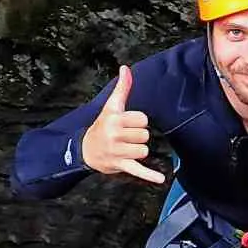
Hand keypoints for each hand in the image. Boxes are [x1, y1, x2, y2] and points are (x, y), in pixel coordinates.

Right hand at [81, 65, 164, 184]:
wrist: (86, 150)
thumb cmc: (103, 126)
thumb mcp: (111, 106)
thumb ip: (122, 88)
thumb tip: (125, 68)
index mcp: (115, 119)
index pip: (142, 119)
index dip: (139, 122)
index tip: (129, 124)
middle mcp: (114, 135)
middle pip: (144, 135)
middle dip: (138, 137)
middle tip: (125, 137)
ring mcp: (116, 151)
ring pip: (144, 150)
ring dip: (139, 151)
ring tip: (127, 149)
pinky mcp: (120, 165)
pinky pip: (137, 170)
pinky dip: (149, 175)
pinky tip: (160, 179)